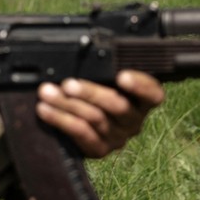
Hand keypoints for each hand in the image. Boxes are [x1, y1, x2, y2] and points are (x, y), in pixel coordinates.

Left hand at [35, 70, 164, 158]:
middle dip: (90, 93)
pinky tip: (45, 110)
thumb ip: (103, 68)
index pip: (153, 94)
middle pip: (118, 106)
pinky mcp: (100, 149)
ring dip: (67, 104)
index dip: (140, 85)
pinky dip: (61, 120)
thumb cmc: (96, 87)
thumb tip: (85, 50)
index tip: (121, 75)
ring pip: (95, 119)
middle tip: (68, 84)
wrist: (78, 119)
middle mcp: (134, 120)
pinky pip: (81, 135)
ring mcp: (118, 137)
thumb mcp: (103, 75)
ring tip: (47, 93)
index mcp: (142, 99)